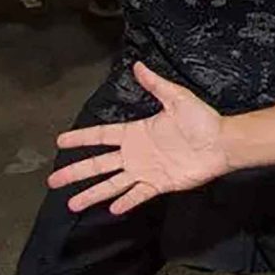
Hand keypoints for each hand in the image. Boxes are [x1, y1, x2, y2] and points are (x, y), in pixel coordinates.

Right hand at [48, 63, 230, 213]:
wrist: (222, 142)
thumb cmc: (201, 120)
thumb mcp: (177, 98)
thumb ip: (155, 84)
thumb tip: (138, 65)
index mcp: (135, 132)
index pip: (101, 136)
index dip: (81, 138)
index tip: (60, 142)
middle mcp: (135, 153)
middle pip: (98, 164)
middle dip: (75, 172)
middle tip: (52, 180)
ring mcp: (145, 170)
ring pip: (111, 184)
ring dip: (92, 193)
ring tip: (71, 204)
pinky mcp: (158, 184)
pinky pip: (137, 195)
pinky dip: (124, 202)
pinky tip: (110, 209)